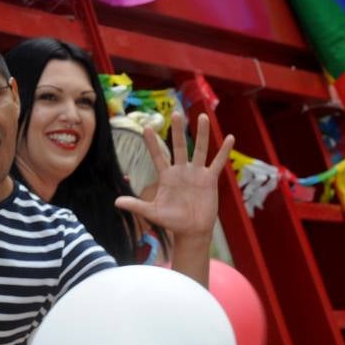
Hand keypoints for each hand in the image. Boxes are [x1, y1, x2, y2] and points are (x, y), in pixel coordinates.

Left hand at [115, 112, 233, 240]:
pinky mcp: (210, 179)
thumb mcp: (152, 213)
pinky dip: (224, 151)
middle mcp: (181, 171)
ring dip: (201, 134)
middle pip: (179, 147)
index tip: (146, 127)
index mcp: (166, 176)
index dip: (152, 143)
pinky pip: (218, 162)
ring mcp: (196, 173)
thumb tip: (116, 202)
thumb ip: (136, 205)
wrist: (191, 230)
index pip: (158, 156)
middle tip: (175, 113)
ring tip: (202, 116)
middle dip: (177, 131)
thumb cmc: (171, 221)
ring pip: (199, 149)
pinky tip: (229, 137)